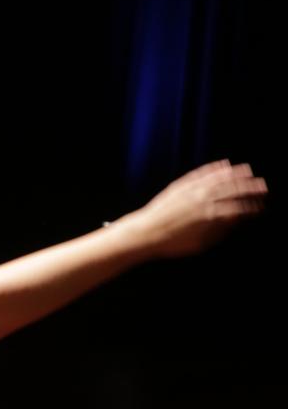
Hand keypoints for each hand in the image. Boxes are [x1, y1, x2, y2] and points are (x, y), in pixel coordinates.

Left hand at [123, 160, 266, 257]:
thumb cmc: (172, 243)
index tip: (262, 206)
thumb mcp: (201, 242)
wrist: (144, 233)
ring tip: (248, 170)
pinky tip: (223, 165)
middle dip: (250, 188)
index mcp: (211, 216)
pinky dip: (213, 168)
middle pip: (232, 191)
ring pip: (218, 179)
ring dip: (235, 174)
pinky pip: (201, 174)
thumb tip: (236, 219)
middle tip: (263, 186)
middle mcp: (203, 200)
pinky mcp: (180, 186)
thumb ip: (221, 229)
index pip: (239, 208)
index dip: (252, 207)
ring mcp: (191, 190)